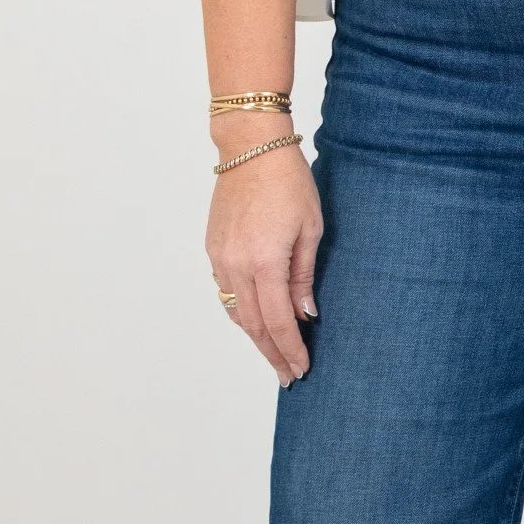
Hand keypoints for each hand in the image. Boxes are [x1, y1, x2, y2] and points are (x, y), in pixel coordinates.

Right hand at [205, 144, 322, 384]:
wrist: (250, 148)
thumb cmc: (288, 182)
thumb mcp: (310, 229)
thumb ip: (303, 276)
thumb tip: (304, 314)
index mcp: (264, 262)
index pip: (277, 321)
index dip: (289, 349)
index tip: (301, 369)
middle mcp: (236, 265)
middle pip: (253, 325)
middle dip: (272, 352)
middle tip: (288, 375)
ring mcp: (220, 258)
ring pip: (235, 311)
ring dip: (255, 336)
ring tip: (274, 355)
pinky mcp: (212, 249)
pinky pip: (226, 292)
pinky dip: (241, 312)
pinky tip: (256, 321)